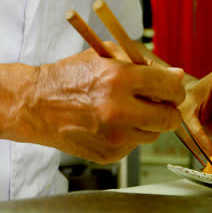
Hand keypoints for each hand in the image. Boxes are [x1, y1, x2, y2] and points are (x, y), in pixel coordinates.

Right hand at [17, 42, 185, 163]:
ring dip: (146, 124)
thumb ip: (142, 63)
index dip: (174, 90)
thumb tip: (176, 76)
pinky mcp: (107, 155)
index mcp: (119, 80)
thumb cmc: (67, 77)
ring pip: (153, 135)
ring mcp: (113, 138)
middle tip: (156, 105)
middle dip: (168, 111)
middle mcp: (119, 111)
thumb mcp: (103, 57)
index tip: (171, 91)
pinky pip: (133, 147)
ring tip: (124, 113)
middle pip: (170, 120)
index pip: (170, 89)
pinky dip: (127, 136)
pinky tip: (109, 125)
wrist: (36, 105)